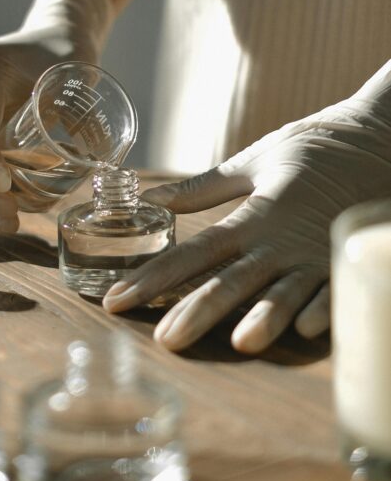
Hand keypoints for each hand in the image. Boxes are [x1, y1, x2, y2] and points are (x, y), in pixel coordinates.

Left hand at [103, 68, 390, 352]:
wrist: (376, 138)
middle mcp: (279, 241)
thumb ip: (203, 188)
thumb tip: (152, 199)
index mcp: (252, 216)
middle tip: (164, 342)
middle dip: (197, 312)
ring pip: (284, 292)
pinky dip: (326, 308)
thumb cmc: (311, 148)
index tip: (116, 301)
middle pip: (231, 281)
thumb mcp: (252, 161)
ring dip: (265, 316)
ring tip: (241, 342)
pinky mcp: (346, 259)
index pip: (193, 253)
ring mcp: (315, 254)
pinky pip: (336, 289)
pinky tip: (308, 329)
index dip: (152, 278)